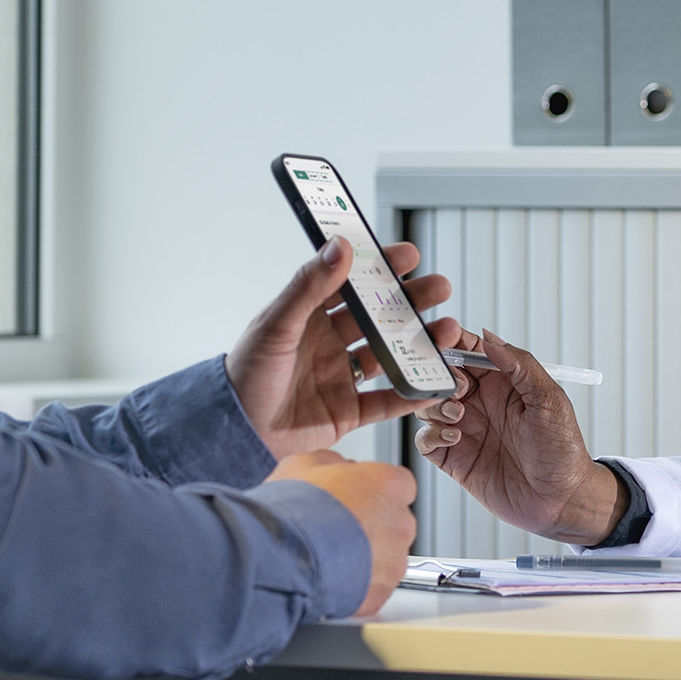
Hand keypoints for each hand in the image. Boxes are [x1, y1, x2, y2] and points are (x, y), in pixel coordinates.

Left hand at [232, 237, 458, 460]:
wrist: (234, 432)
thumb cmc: (244, 375)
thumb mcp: (276, 324)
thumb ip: (309, 286)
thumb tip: (340, 247)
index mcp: (310, 318)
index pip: (352, 285)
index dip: (380, 269)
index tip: (407, 254)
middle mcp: (329, 344)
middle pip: (379, 318)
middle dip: (411, 302)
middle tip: (440, 287)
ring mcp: (341, 378)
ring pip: (390, 356)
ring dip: (419, 344)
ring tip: (446, 330)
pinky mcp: (348, 412)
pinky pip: (387, 402)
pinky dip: (412, 393)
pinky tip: (435, 381)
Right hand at [273, 450, 417, 614]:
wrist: (281, 557)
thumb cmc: (293, 511)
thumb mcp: (305, 463)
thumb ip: (334, 463)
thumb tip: (337, 467)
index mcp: (389, 483)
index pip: (399, 485)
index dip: (373, 491)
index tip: (358, 497)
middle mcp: (400, 521)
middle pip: (395, 521)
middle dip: (372, 525)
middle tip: (340, 527)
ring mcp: (395, 559)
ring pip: (388, 555)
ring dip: (366, 554)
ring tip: (331, 553)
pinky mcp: (383, 591)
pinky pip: (376, 584)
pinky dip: (359, 582)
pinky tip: (332, 573)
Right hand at [412, 329, 623, 543]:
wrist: (561, 501)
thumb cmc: (562, 450)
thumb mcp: (549, 400)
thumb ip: (520, 365)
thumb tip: (488, 338)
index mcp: (501, 381)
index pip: (467, 350)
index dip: (450, 341)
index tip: (442, 340)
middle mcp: (479, 402)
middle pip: (440, 374)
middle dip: (439, 374)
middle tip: (458, 388)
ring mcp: (464, 429)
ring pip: (427, 404)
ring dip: (434, 404)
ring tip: (459, 415)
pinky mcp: (454, 459)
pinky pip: (425, 440)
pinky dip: (431, 434)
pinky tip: (454, 439)